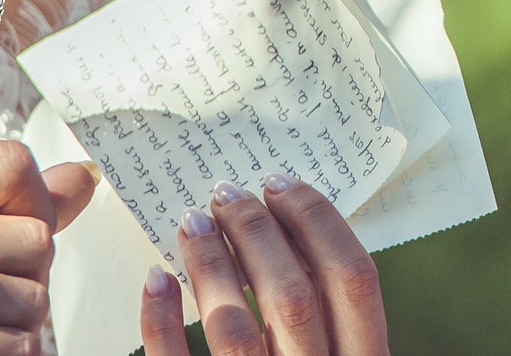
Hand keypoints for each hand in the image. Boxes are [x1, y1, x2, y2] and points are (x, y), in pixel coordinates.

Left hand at [140, 174, 389, 355]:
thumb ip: (334, 319)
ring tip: (192, 222)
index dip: (319, 222)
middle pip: (294, 293)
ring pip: (234, 327)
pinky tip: (157, 280)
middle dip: (258, 231)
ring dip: (210, 265)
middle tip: (228, 192)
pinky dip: (161, 322)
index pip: (354, 278)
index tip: (282, 183)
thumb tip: (295, 231)